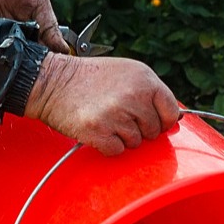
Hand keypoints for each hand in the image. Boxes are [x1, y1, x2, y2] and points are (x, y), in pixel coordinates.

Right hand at [24, 53, 182, 156]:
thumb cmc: (88, 78)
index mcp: (145, 79)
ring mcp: (117, 115)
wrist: (52, 81)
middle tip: (118, 116)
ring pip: (135, 142)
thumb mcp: (125, 72)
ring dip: (121, 137)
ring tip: (104, 119)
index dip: (162, 121)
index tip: (152, 122)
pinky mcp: (100, 132)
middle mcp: (134, 96)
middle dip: (138, 129)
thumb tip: (171, 119)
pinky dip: (107, 145)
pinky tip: (97, 129)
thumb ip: (149, 92)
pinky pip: (116, 150)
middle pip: (153, 130)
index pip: (171, 111)